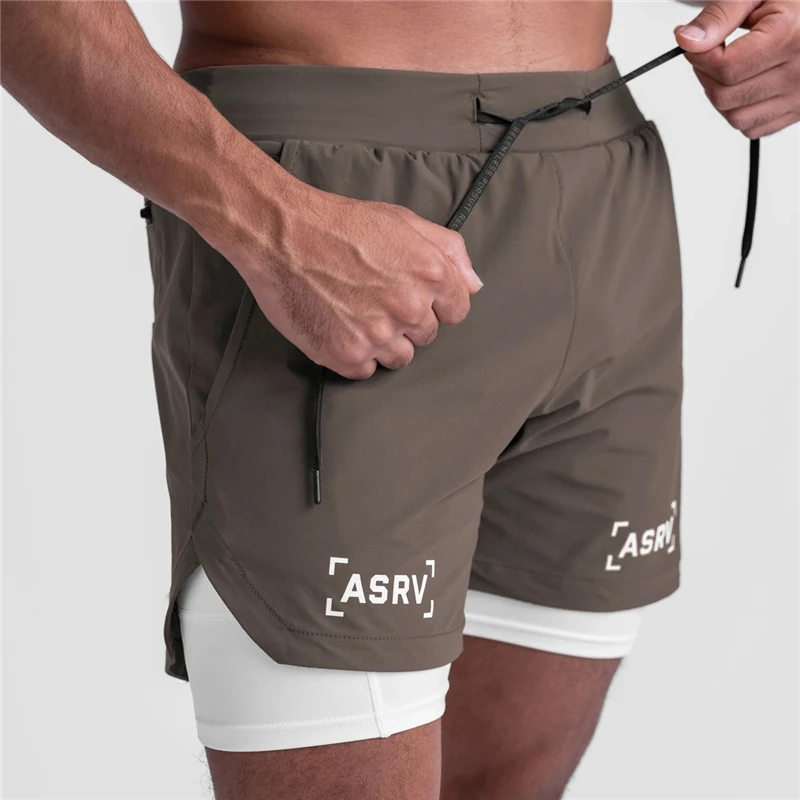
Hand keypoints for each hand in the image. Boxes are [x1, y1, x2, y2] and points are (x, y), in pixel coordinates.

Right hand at [241, 182, 481, 379]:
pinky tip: (340, 327)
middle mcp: (410, 307)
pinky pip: (366, 371)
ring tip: (356, 312)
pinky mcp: (347, 354)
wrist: (281, 234)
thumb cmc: (340, 224)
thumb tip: (474, 284)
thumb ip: (448, 251)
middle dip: (406, 320)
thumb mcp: (403, 222)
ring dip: (383, 342)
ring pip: (400, 358)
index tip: (412, 296)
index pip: (457, 310)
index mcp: (430, 273)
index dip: (435, 303)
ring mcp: (378, 334)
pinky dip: (355, 355)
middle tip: (374, 297)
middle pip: (427, 336)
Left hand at [675, 0, 799, 136]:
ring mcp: (799, 97)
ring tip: (728, 68)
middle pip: (724, 95)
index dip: (698, 56)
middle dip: (705, 75)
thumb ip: (720, 15)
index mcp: (790, 37)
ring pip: (734, 117)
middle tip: (708, 54)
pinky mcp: (797, 112)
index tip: (692, 45)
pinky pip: (751, 128)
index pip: (724, 67)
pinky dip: (738, 111)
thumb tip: (687, 40)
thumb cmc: (791, 1)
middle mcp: (799, 72)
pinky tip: (744, 85)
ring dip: (719, 96)